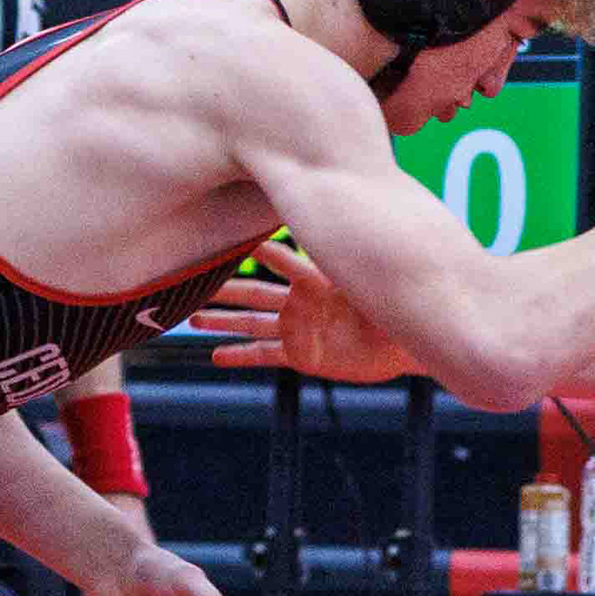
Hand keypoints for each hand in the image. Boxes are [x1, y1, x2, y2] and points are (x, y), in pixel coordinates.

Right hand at [200, 240, 413, 382]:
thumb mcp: (367, 289)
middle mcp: (301, 302)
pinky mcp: (302, 355)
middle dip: (225, 290)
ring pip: (253, 323)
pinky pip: (265, 354)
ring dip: (224, 322)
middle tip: (193, 282)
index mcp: (315, 280)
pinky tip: (217, 356)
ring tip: (193, 320)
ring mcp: (299, 329)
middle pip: (255, 293)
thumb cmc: (390, 309)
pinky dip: (241, 356)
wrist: (401, 344)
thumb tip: (327, 264)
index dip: (259, 251)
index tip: (231, 239)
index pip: (281, 260)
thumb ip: (344, 274)